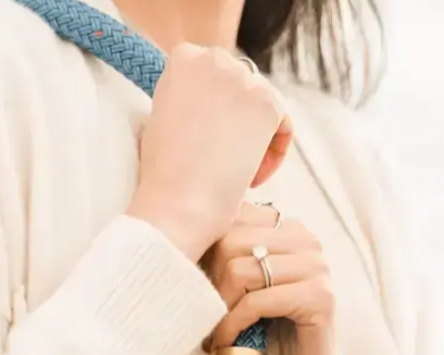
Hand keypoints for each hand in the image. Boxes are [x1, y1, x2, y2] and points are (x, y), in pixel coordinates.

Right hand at [127, 45, 292, 262]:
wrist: (174, 206)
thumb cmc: (161, 179)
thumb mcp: (160, 123)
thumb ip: (184, 102)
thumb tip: (210, 108)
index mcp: (182, 60)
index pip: (212, 70)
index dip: (213, 106)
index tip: (207, 136)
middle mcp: (214, 59)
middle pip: (240, 84)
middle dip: (236, 119)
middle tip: (225, 159)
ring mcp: (242, 79)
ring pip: (262, 104)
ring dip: (255, 137)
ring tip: (238, 174)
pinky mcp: (267, 104)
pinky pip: (283, 124)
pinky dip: (274, 153)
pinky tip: (253, 178)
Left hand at [204, 203, 341, 354]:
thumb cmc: (261, 339)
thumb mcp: (237, 292)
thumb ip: (221, 260)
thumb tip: (171, 237)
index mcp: (285, 229)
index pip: (230, 217)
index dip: (203, 254)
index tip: (193, 290)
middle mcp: (306, 240)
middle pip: (231, 240)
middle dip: (207, 283)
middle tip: (202, 317)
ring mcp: (317, 267)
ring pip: (241, 270)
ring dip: (218, 309)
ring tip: (213, 334)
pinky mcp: (320, 298)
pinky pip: (257, 301)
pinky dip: (232, 325)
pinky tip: (226, 343)